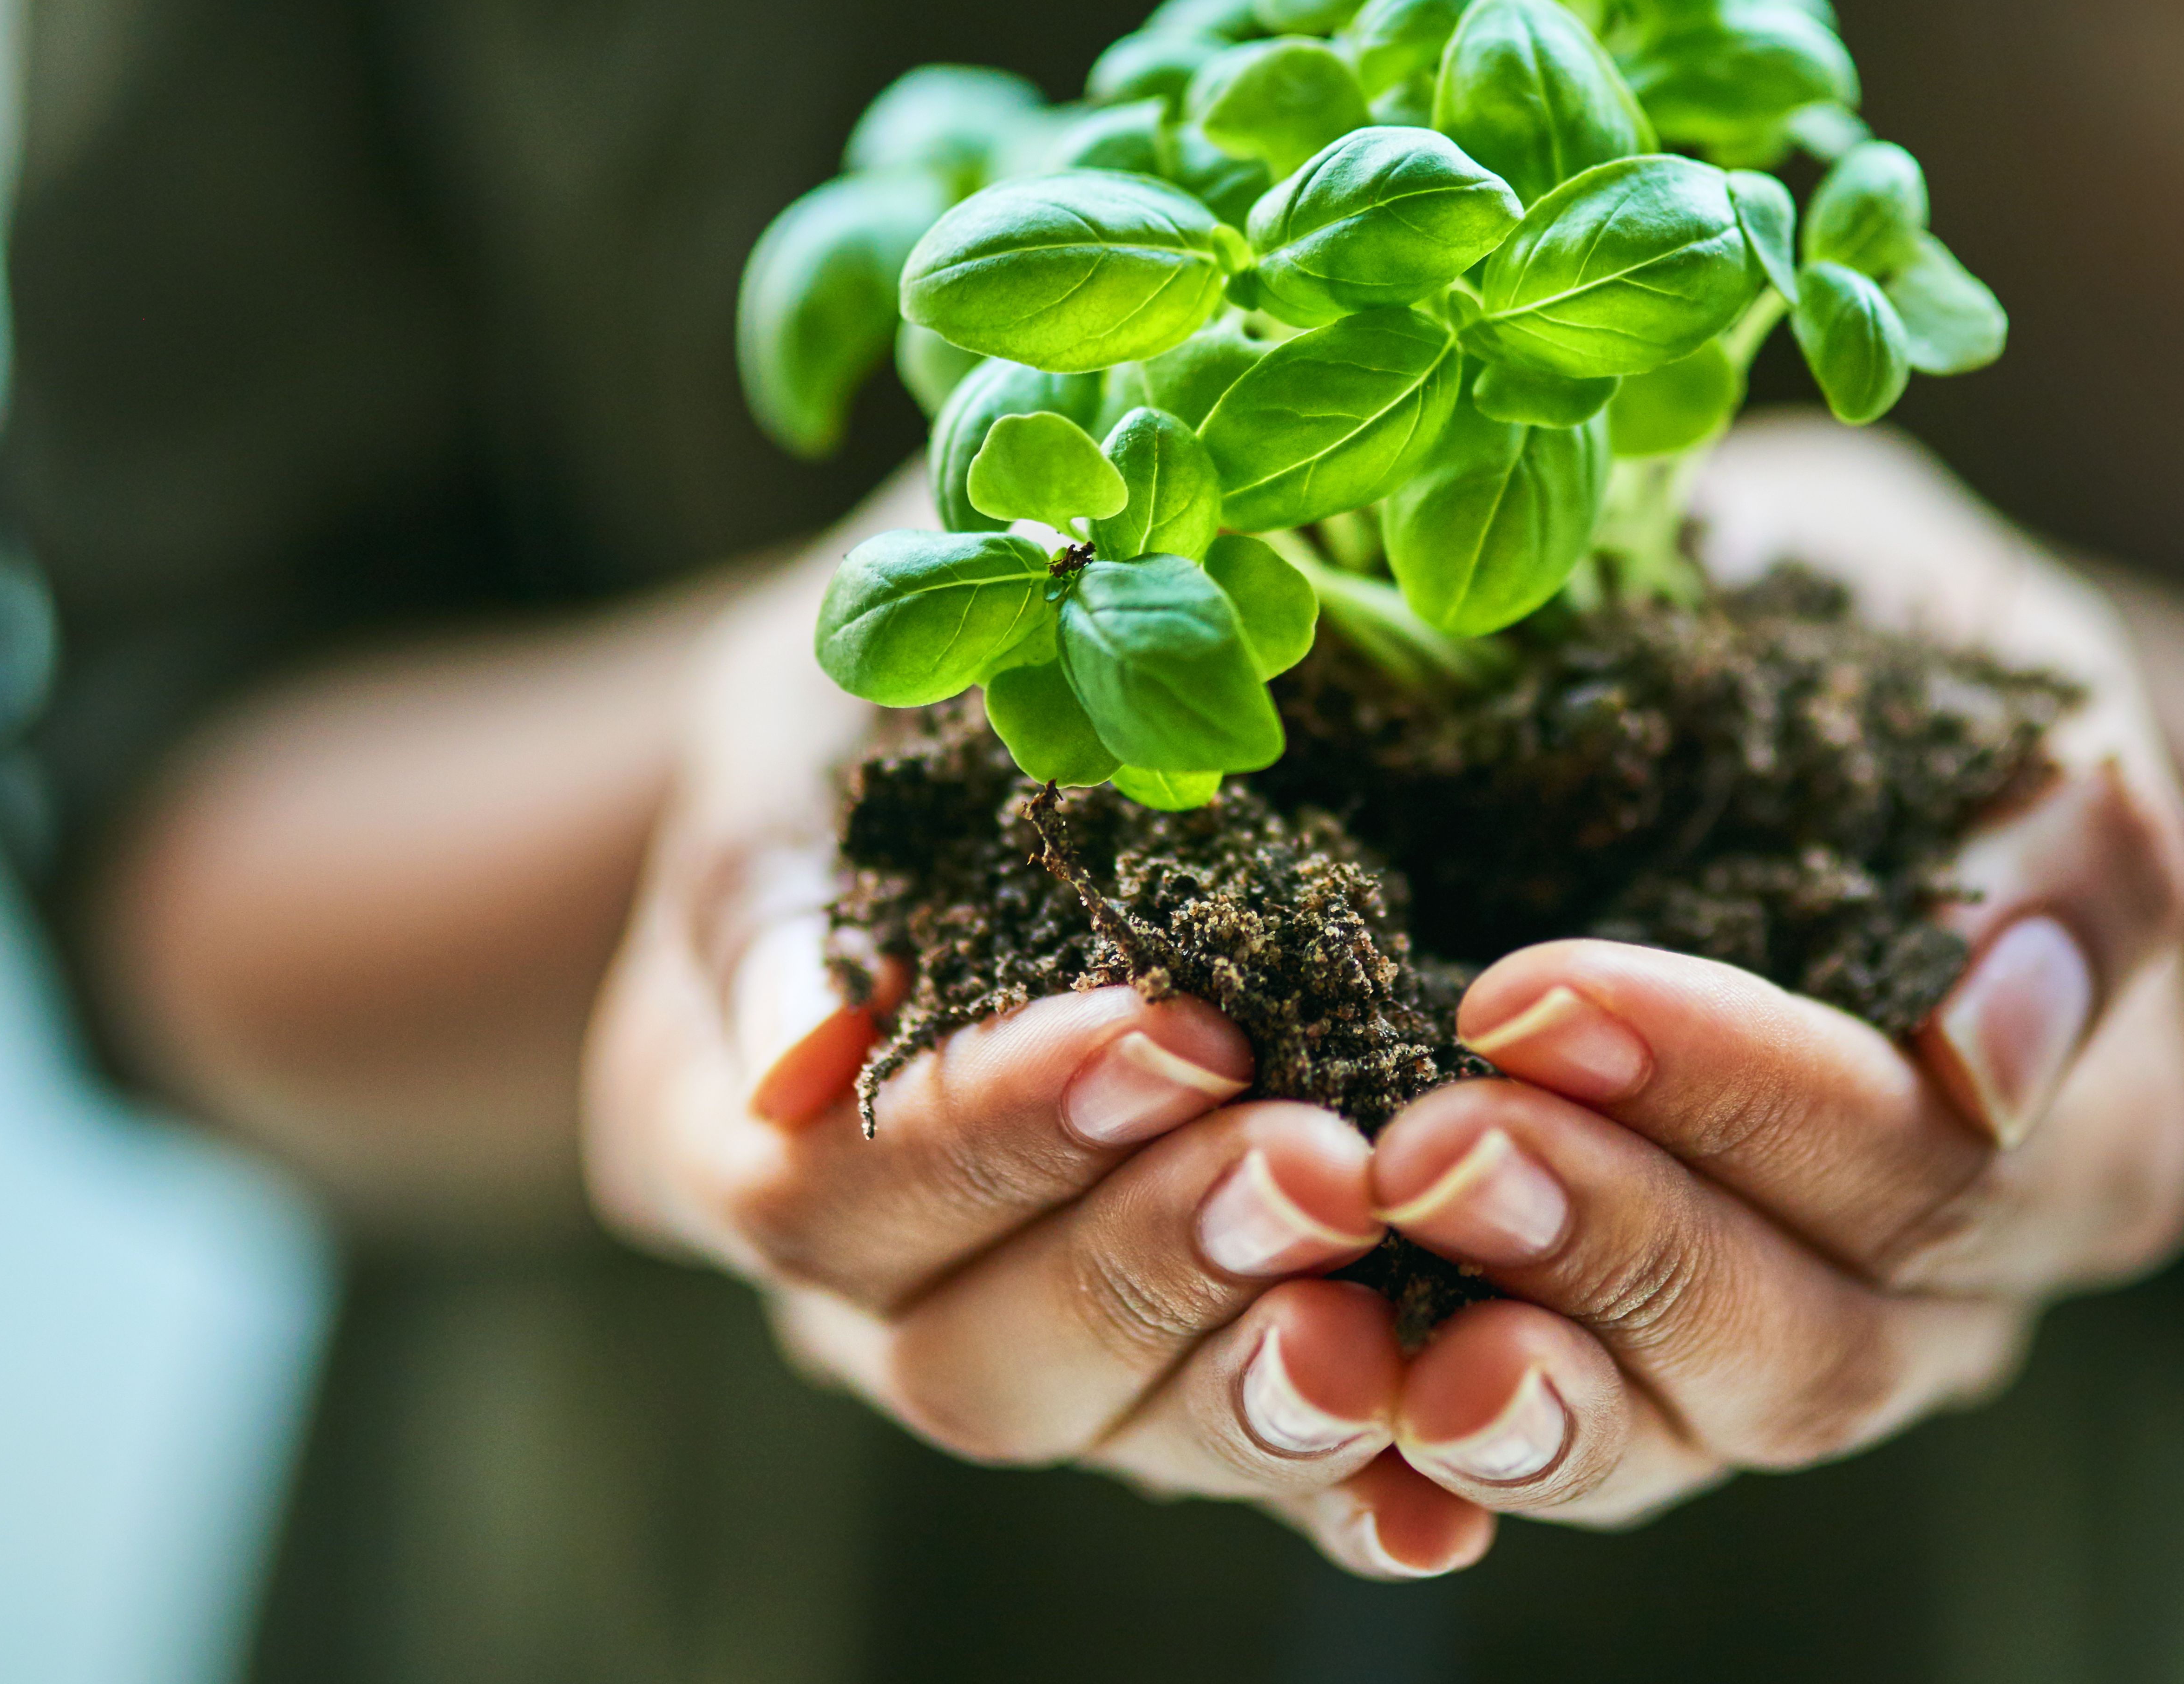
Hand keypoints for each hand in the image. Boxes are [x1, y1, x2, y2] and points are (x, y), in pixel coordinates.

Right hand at [580, 513, 1497, 1578]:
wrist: (997, 747)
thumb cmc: (878, 715)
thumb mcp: (806, 735)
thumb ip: (785, 881)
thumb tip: (805, 1054)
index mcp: (729, 1137)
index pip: (826, 1200)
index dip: (993, 1136)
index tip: (1165, 1034)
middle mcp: (873, 1293)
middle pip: (974, 1360)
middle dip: (1152, 1259)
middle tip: (1319, 1164)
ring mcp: (1037, 1351)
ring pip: (1124, 1433)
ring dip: (1263, 1369)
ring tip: (1392, 1279)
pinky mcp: (1187, 1374)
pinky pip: (1266, 1462)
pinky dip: (1361, 1468)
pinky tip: (1454, 1462)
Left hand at [1358, 417, 2183, 1525]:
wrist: (1754, 683)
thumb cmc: (1881, 640)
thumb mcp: (1994, 658)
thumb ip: (2062, 833)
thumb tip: (1994, 1052)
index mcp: (2079, 1141)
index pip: (1924, 1171)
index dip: (1740, 1100)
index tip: (1537, 990)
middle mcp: (1946, 1302)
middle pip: (1805, 1347)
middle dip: (1610, 1242)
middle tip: (1431, 1138)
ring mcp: (1772, 1362)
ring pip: (1669, 1443)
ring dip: (1512, 1370)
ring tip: (1354, 1275)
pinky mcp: (1615, 1383)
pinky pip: (1530, 1465)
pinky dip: (1421, 1457)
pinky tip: (1324, 1390)